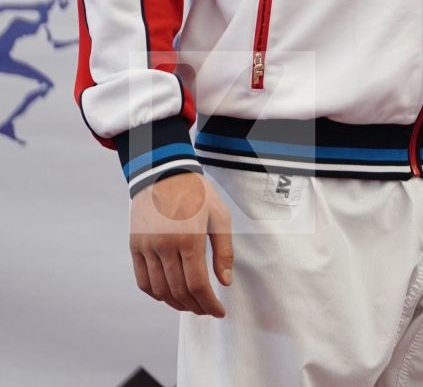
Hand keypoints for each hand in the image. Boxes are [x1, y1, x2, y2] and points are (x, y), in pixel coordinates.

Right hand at [129, 172, 233, 316]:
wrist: (163, 173)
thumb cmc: (196, 193)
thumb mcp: (220, 216)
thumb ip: (223, 250)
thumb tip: (225, 282)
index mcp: (188, 239)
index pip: (197, 284)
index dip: (209, 303)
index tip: (219, 311)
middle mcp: (163, 247)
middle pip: (178, 291)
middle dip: (195, 306)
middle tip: (208, 311)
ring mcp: (146, 248)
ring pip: (159, 290)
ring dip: (175, 304)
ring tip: (191, 306)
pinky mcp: (134, 247)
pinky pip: (142, 280)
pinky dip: (155, 294)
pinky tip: (169, 296)